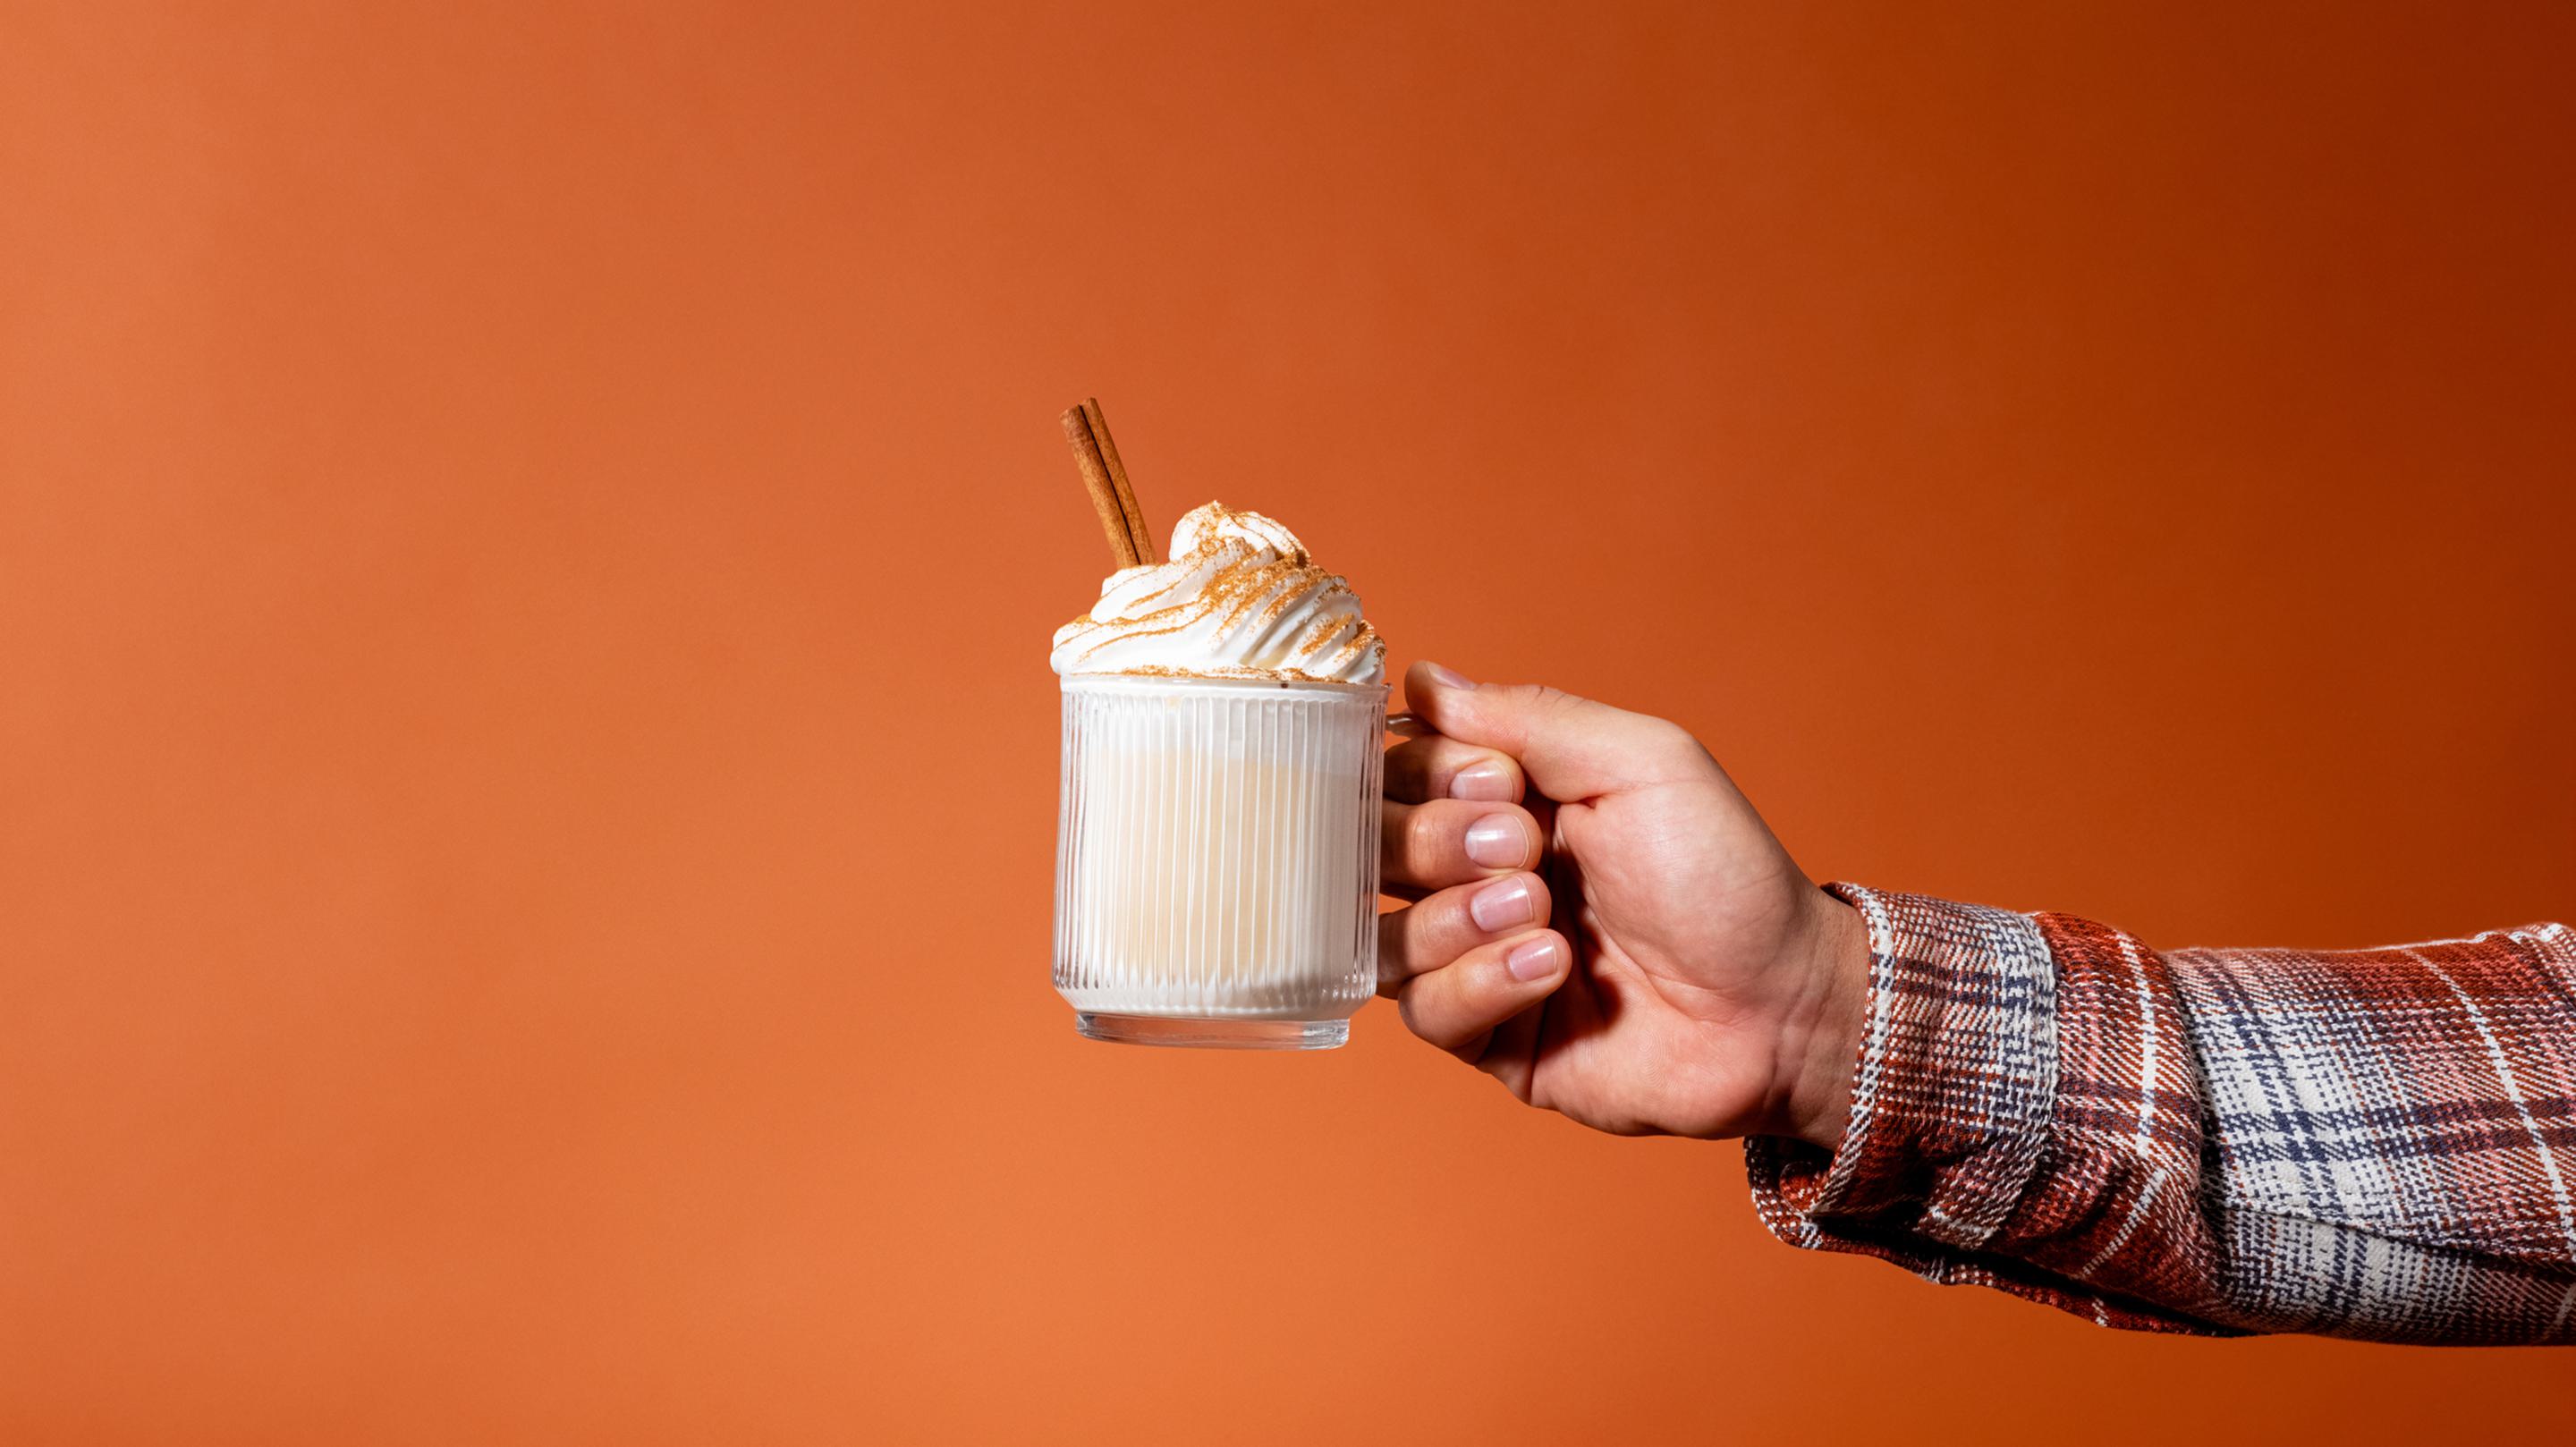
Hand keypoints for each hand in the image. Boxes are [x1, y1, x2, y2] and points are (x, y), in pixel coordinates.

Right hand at [1377, 661, 1868, 1146]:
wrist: (1781, 1005)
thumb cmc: (1724, 876)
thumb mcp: (1640, 761)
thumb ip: (1530, 716)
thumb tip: (1420, 682)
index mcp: (1505, 801)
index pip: (1396, 772)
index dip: (1426, 773)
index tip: (1500, 781)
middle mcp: (1477, 878)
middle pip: (1372, 851)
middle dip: (1437, 841)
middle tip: (1523, 847)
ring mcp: (1478, 961)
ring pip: (1384, 936)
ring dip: (1457, 917)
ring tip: (1541, 914)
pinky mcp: (1490, 1039)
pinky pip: (1424, 1011)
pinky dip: (1479, 982)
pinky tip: (1551, 967)